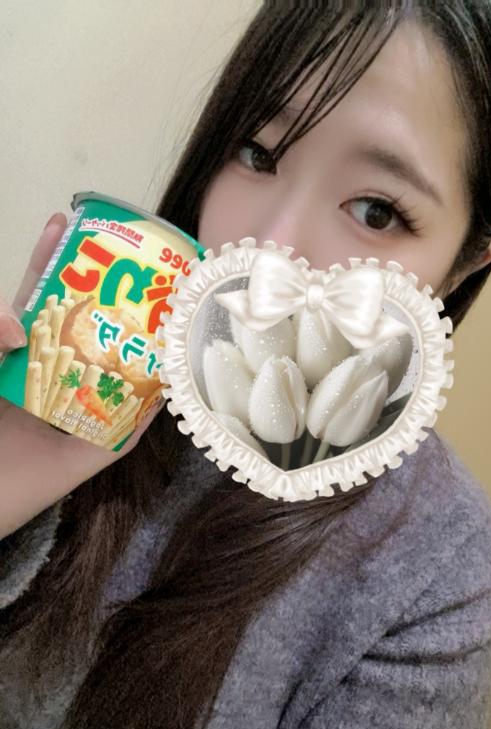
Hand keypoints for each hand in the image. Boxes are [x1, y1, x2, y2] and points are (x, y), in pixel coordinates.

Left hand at [0, 213, 164, 537]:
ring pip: (121, 368)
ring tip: (167, 302)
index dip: (55, 260)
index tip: (67, 222)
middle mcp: (58, 376)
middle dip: (113, 291)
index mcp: (25, 354)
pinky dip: (156, 397)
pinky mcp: (101, 447)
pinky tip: (173, 368)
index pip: (43, 298)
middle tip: (135, 257)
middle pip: (91, 325)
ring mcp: (82, 411)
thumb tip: (21, 320)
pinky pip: (135, 422)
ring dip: (146, 340)